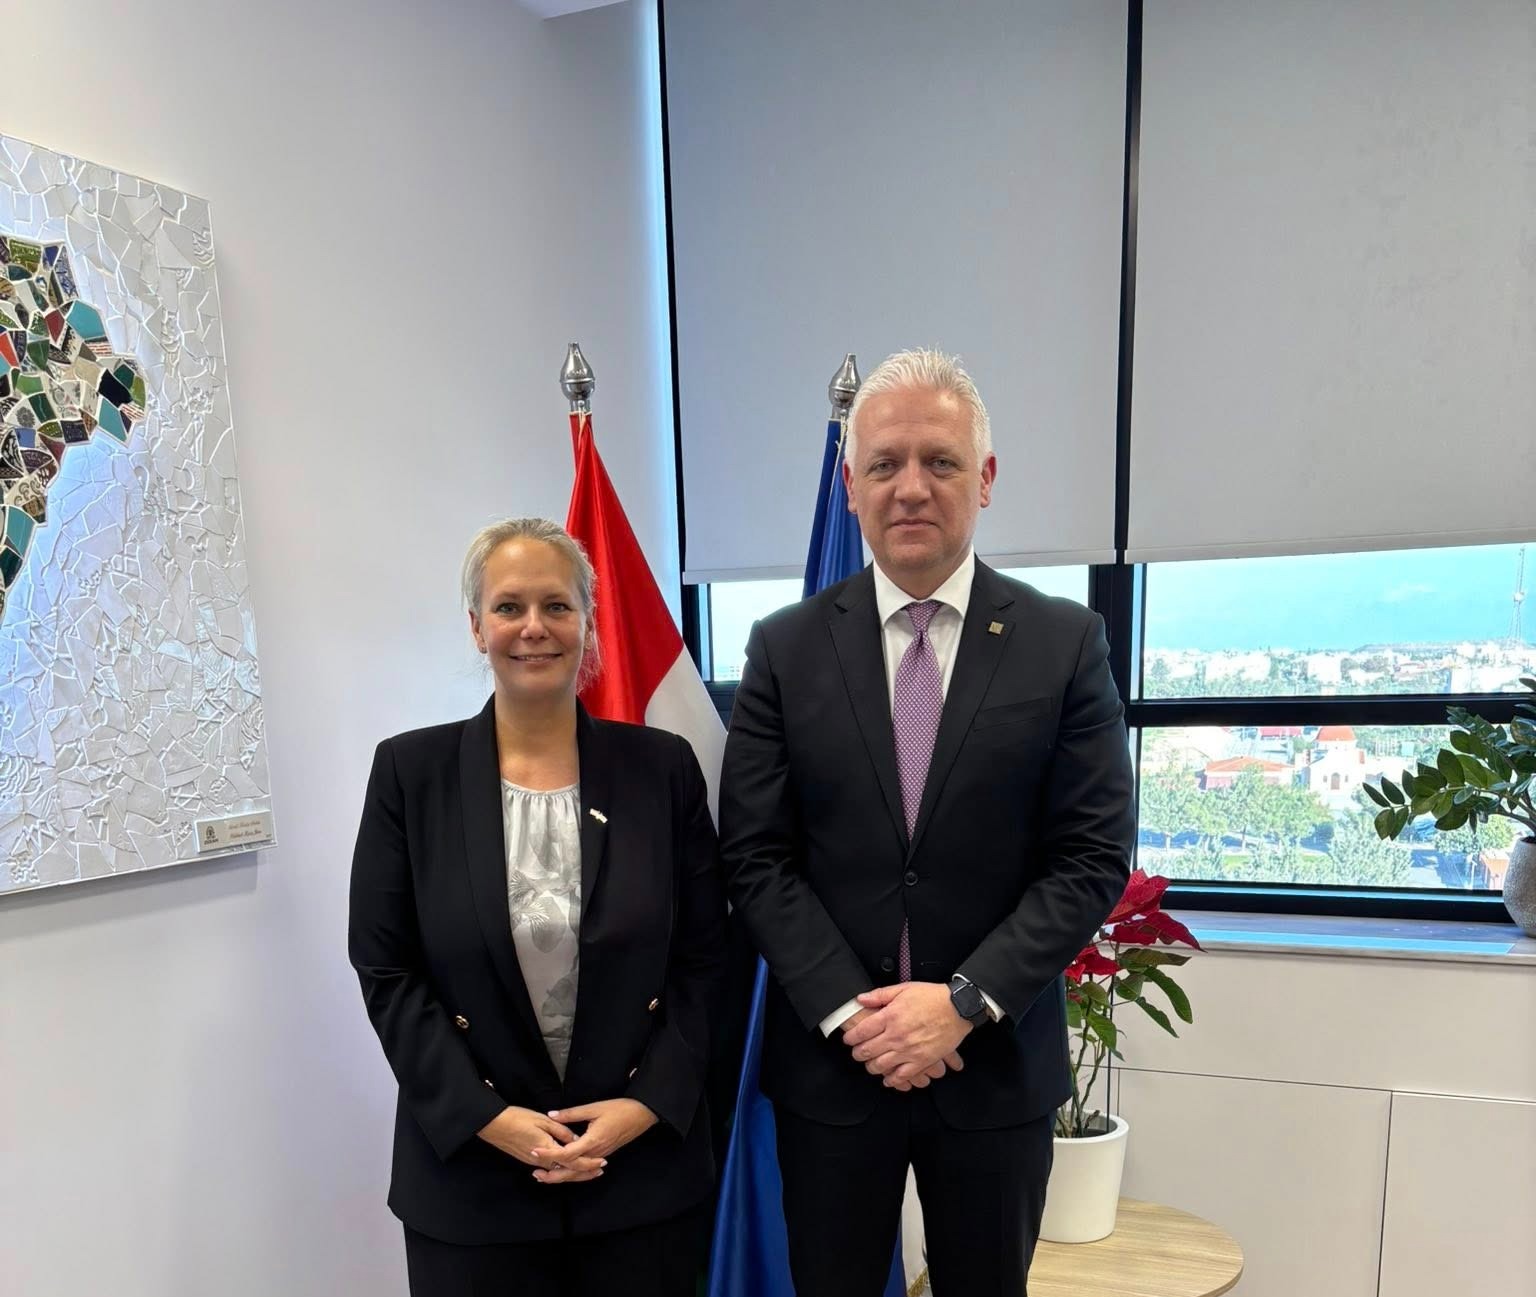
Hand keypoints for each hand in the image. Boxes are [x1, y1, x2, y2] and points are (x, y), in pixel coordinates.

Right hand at [477, 1107, 606, 1181]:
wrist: (494, 1125)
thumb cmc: (518, 1119)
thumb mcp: (544, 1120)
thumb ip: (562, 1131)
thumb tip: (575, 1139)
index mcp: (548, 1149)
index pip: (573, 1160)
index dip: (589, 1163)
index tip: (602, 1162)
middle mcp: (542, 1161)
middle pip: (567, 1171)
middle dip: (584, 1173)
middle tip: (599, 1170)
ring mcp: (534, 1162)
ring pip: (558, 1171)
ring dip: (574, 1172)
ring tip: (588, 1170)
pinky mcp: (528, 1160)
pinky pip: (549, 1168)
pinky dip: (561, 1169)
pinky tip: (567, 1166)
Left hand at [541, 1098, 657, 1181]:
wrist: (642, 1114)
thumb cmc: (619, 1109)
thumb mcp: (594, 1108)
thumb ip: (572, 1114)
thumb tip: (552, 1115)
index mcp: (592, 1141)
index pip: (567, 1153)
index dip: (549, 1153)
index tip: (534, 1151)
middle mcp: (596, 1152)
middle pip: (572, 1170)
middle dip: (552, 1174)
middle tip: (535, 1173)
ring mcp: (601, 1155)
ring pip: (578, 1172)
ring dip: (561, 1175)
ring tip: (545, 1175)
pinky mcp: (603, 1154)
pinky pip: (585, 1168)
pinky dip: (573, 1171)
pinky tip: (564, 1169)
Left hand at [843, 983, 971, 1087]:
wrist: (958, 1007)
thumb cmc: (932, 997)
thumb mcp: (904, 988)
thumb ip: (880, 995)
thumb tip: (861, 999)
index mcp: (890, 1016)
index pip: (862, 1031)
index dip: (851, 1037)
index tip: (848, 1039)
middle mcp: (896, 1035)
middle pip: (868, 1050)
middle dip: (858, 1054)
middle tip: (857, 1053)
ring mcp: (909, 1050)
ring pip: (881, 1065)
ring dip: (871, 1067)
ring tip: (870, 1064)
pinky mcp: (922, 1061)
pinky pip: (902, 1076)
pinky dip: (892, 1080)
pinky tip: (888, 1079)